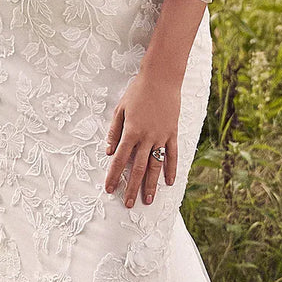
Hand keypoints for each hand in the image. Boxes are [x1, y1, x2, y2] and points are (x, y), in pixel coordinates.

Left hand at [104, 69, 179, 207]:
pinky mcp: (172, 133)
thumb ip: (114, 131)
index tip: (109, 189)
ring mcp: (161, 137)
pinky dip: (171, 169)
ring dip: (151, 184)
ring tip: (148, 200)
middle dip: (132, 187)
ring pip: (155, 166)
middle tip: (128, 204)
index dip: (113, 176)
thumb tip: (109, 151)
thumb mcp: (120, 109)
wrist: (161, 78)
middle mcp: (146, 138)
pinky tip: (169, 183)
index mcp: (130, 132)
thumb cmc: (137, 91)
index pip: (119, 160)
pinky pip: (172, 155)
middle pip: (137, 168)